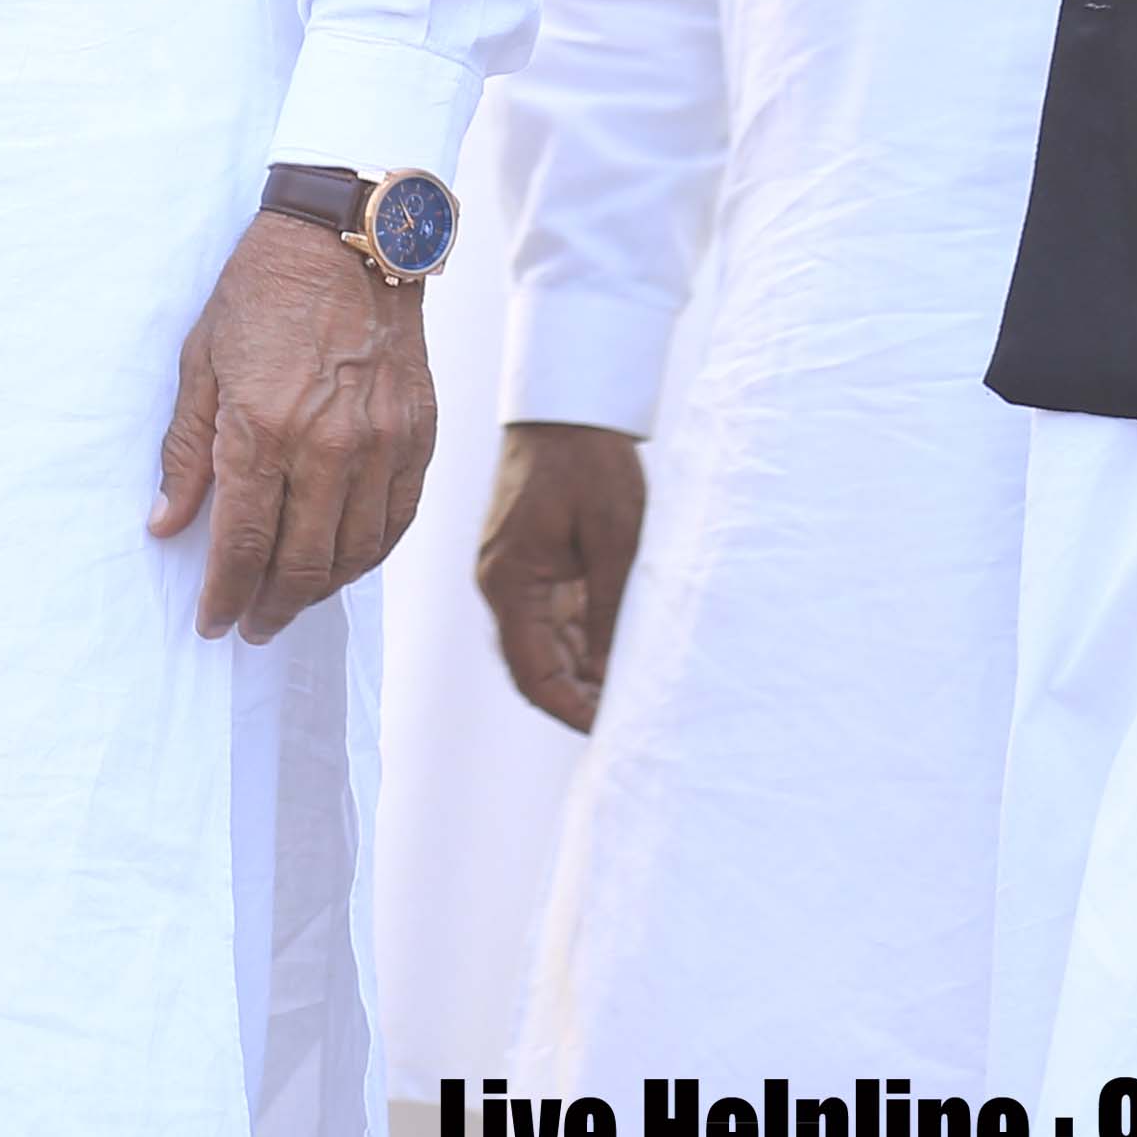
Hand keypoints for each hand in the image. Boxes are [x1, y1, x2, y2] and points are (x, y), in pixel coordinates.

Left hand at [152, 209, 433, 643]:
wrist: (346, 238)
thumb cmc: (262, 292)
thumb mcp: (201, 361)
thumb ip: (187, 450)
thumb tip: (166, 523)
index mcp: (262, 429)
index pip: (241, 545)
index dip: (223, 596)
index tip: (212, 622)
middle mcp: (326, 447)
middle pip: (300, 564)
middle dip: (269, 607)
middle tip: (250, 625)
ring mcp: (380, 445)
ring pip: (353, 554)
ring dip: (319, 592)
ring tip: (291, 601)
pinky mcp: (417, 436)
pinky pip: (397, 522)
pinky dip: (369, 555)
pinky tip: (344, 563)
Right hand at [475, 420, 646, 726]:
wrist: (566, 407)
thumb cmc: (588, 462)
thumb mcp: (614, 537)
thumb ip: (611, 609)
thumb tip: (614, 675)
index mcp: (509, 580)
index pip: (531, 672)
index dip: (570, 709)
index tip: (612, 729)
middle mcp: (503, 584)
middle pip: (534, 666)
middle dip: (579, 699)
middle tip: (633, 718)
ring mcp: (515, 575)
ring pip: (545, 648)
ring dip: (583, 674)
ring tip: (633, 694)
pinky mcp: (532, 565)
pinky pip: (554, 621)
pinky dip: (584, 644)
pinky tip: (621, 656)